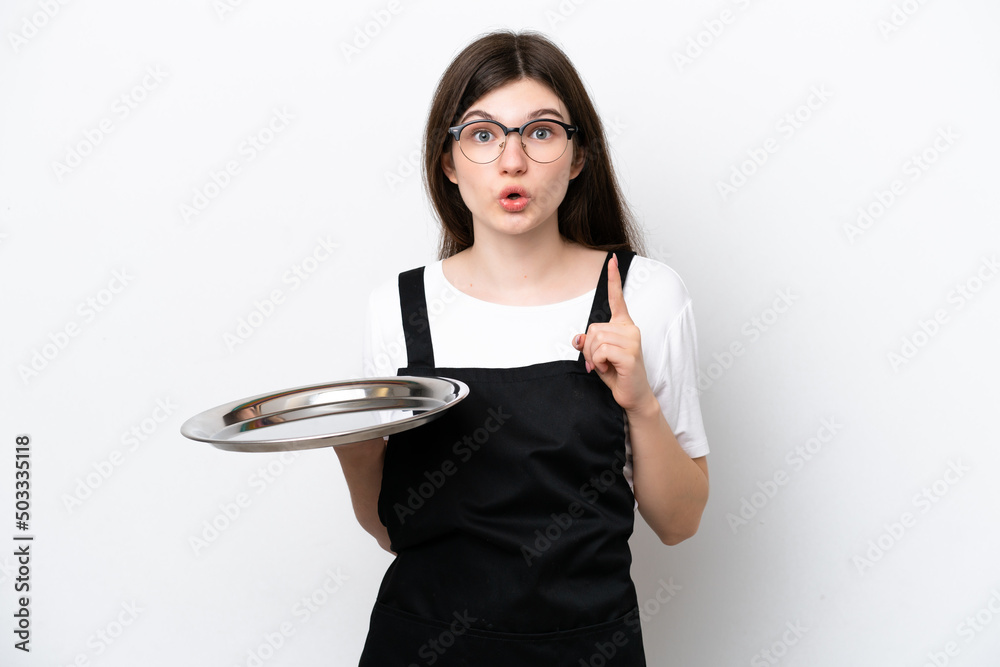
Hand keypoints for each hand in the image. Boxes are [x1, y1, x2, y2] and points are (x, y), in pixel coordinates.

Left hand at [572, 253, 656, 414]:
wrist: (633, 396)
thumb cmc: (617, 374)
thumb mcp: (598, 356)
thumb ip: (588, 343)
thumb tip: (578, 338)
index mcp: (624, 326)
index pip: (618, 299)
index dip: (613, 279)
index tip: (612, 260)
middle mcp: (630, 329)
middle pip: (593, 328)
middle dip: (589, 348)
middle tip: (599, 362)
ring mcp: (632, 340)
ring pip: (595, 340)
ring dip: (593, 357)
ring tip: (606, 366)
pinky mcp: (630, 354)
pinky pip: (601, 351)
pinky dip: (598, 363)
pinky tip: (610, 369)